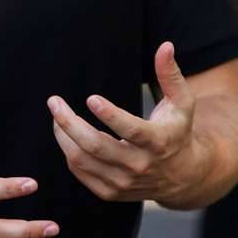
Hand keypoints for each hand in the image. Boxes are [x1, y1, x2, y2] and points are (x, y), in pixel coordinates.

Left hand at [48, 42, 202, 204]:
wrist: (184, 176)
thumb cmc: (177, 131)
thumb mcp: (182, 103)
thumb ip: (171, 74)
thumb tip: (165, 46)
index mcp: (158, 142)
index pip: (131, 130)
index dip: (110, 115)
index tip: (91, 97)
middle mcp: (140, 166)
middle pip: (96, 145)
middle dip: (69, 122)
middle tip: (53, 102)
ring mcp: (123, 182)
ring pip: (82, 159)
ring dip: (63, 135)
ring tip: (56, 115)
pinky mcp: (111, 192)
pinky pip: (80, 171)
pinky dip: (69, 151)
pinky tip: (66, 135)